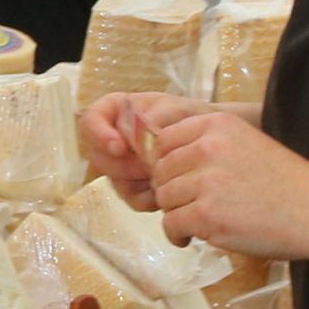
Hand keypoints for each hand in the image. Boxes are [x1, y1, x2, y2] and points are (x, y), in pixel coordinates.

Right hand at [78, 88, 251, 206]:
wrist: (218, 144)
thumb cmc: (197, 119)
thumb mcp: (178, 110)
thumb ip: (154, 118)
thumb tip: (134, 136)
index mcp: (119, 111)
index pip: (90, 121)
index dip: (99, 135)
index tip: (121, 146)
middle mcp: (116, 138)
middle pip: (99, 157)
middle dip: (125, 165)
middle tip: (149, 167)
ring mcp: (125, 165)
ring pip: (114, 180)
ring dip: (138, 182)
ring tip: (163, 177)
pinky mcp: (137, 187)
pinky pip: (131, 198)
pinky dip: (148, 198)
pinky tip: (166, 192)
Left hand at [150, 107, 308, 265]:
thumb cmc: (285, 181)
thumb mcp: (246, 142)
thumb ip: (208, 144)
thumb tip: (163, 160)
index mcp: (216, 124)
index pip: (162, 139)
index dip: (165, 163)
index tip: (178, 179)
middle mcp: (207, 147)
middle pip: (160, 170)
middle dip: (170, 190)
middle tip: (190, 205)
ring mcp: (206, 181)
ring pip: (164, 198)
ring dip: (176, 213)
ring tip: (197, 222)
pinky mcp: (206, 214)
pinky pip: (171, 224)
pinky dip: (177, 235)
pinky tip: (193, 237)